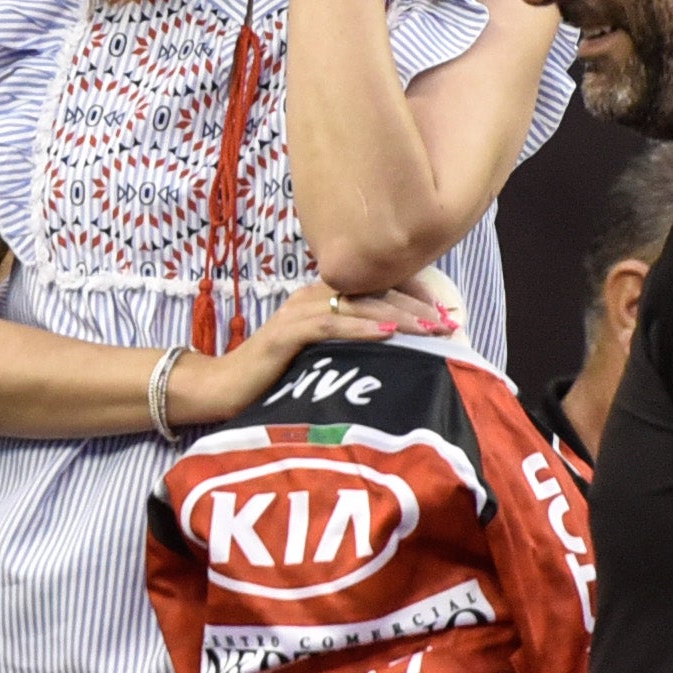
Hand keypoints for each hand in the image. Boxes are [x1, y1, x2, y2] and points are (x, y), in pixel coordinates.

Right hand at [172, 281, 451, 427]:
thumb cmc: (275, 378)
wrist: (224, 389)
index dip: (414, 293)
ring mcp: (298, 311)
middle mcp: (312, 295)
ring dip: (398, 314)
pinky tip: (388, 333)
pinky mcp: (286, 333)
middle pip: (374, 290)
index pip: (377, 284)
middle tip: (448, 322)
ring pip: (358, 303)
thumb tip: (399, 355)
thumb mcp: (323, 357)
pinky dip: (361, 327)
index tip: (446, 311)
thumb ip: (352, 347)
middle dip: (415, 305)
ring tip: (430, 327)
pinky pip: (329, 324)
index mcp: (323, 296)